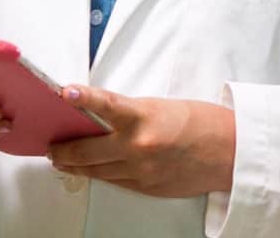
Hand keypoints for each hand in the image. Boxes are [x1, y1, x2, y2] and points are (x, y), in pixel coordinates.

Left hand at [47, 85, 235, 197]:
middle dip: (64, 149)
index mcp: (144, 119)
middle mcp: (139, 148)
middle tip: (50, 145)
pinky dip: (100, 174)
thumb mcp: (161, 106)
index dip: (83, 97)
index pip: (106, 104)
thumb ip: (130, 113)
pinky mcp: (146, 188)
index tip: (63, 91)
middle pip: (89, 151)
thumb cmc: (200, 122)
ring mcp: (141, 172)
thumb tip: (102, 117)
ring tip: (61, 159)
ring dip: (76, 165)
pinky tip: (91, 169)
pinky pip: (115, 181)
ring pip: (97, 171)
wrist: (229, 153)